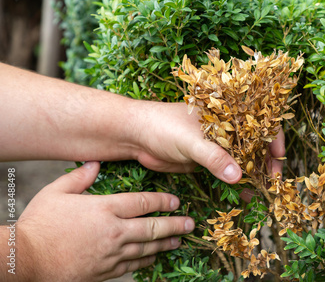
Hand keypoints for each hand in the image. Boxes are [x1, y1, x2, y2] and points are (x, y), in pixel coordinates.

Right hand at [15, 162, 193, 281]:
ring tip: (179, 240)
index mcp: (104, 209)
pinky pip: (132, 266)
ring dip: (165, 244)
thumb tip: (96, 162)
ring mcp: (111, 254)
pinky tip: (154, 257)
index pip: (142, 203)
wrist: (26, 260)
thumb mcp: (56, 192)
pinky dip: (146, 261)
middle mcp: (113, 231)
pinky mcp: (104, 272)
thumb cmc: (39, 223)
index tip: (177, 201)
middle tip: (190, 224)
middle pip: (152, 227)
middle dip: (174, 225)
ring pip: (146, 248)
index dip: (162, 201)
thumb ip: (80, 177)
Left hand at [133, 102, 284, 183]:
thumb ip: (214, 157)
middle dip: (266, 161)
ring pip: (242, 158)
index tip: (279, 157)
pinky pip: (227, 170)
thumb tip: (238, 177)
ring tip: (263, 191)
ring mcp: (217, 144)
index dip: (273, 137)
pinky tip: (244, 194)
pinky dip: (236, 182)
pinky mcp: (207, 159)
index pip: (258, 121)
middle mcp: (226, 127)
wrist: (136, 136)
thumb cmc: (163, 126)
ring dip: (253, 174)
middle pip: (254, 142)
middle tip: (273, 181)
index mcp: (226, 112)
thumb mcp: (191, 140)